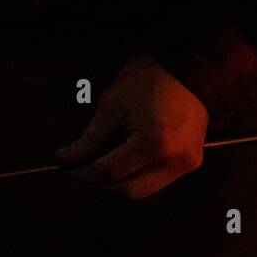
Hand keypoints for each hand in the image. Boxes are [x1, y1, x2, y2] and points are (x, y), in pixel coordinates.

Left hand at [54, 54, 208, 199]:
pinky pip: (157, 179)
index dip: (83, 172)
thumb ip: (89, 138)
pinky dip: (136, 175)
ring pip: (144, 189)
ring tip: (98, 163)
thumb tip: (66, 158)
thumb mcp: (112, 106)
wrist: (187, 66)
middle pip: (129, 189)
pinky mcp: (191, 161)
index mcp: (155, 144)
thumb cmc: (148, 79)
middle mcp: (175, 160)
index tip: (64, 166)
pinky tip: (121, 159)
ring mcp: (187, 163)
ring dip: (118, 182)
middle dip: (100, 182)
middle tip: (79, 168)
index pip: (110, 172)